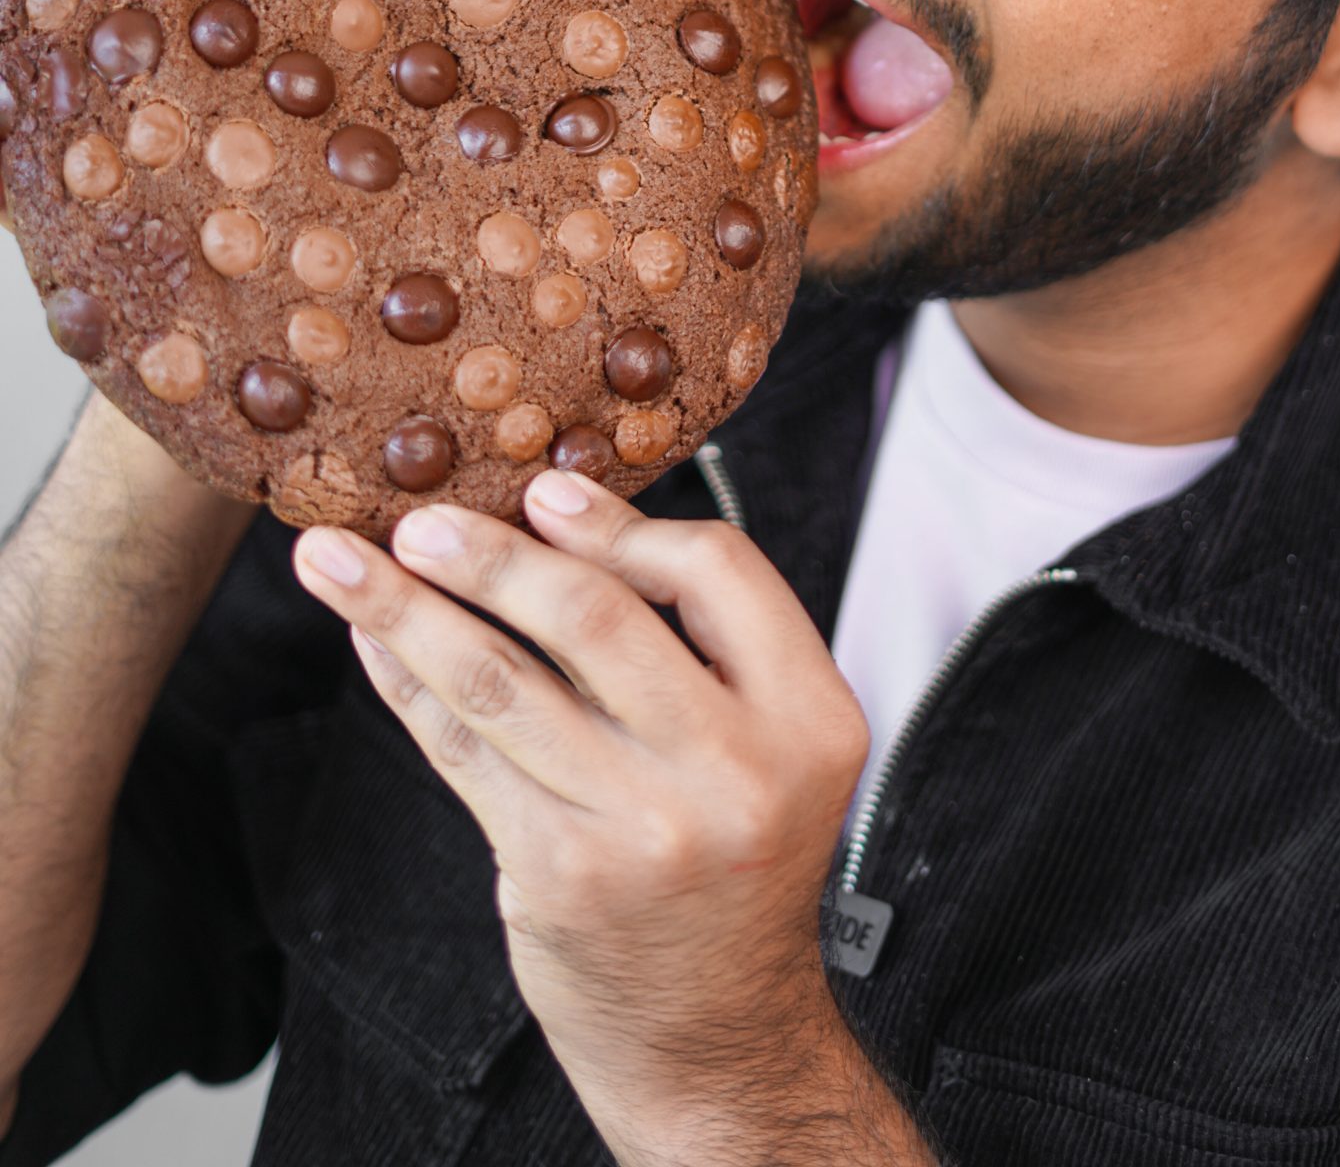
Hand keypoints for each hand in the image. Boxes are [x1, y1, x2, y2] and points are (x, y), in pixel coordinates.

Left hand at [290, 477, 932, 1163]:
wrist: (717, 1033)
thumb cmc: (735, 862)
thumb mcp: (777, 747)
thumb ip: (703, 646)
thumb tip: (565, 519)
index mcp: (808, 718)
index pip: (718, 572)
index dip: (625, 526)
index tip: (547, 495)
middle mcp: (733, 771)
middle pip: (595, 619)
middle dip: (492, 556)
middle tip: (421, 517)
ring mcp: (640, 828)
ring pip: (502, 680)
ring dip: (409, 610)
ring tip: (343, 563)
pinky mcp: (557, 873)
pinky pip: (463, 751)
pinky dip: (408, 686)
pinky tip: (374, 644)